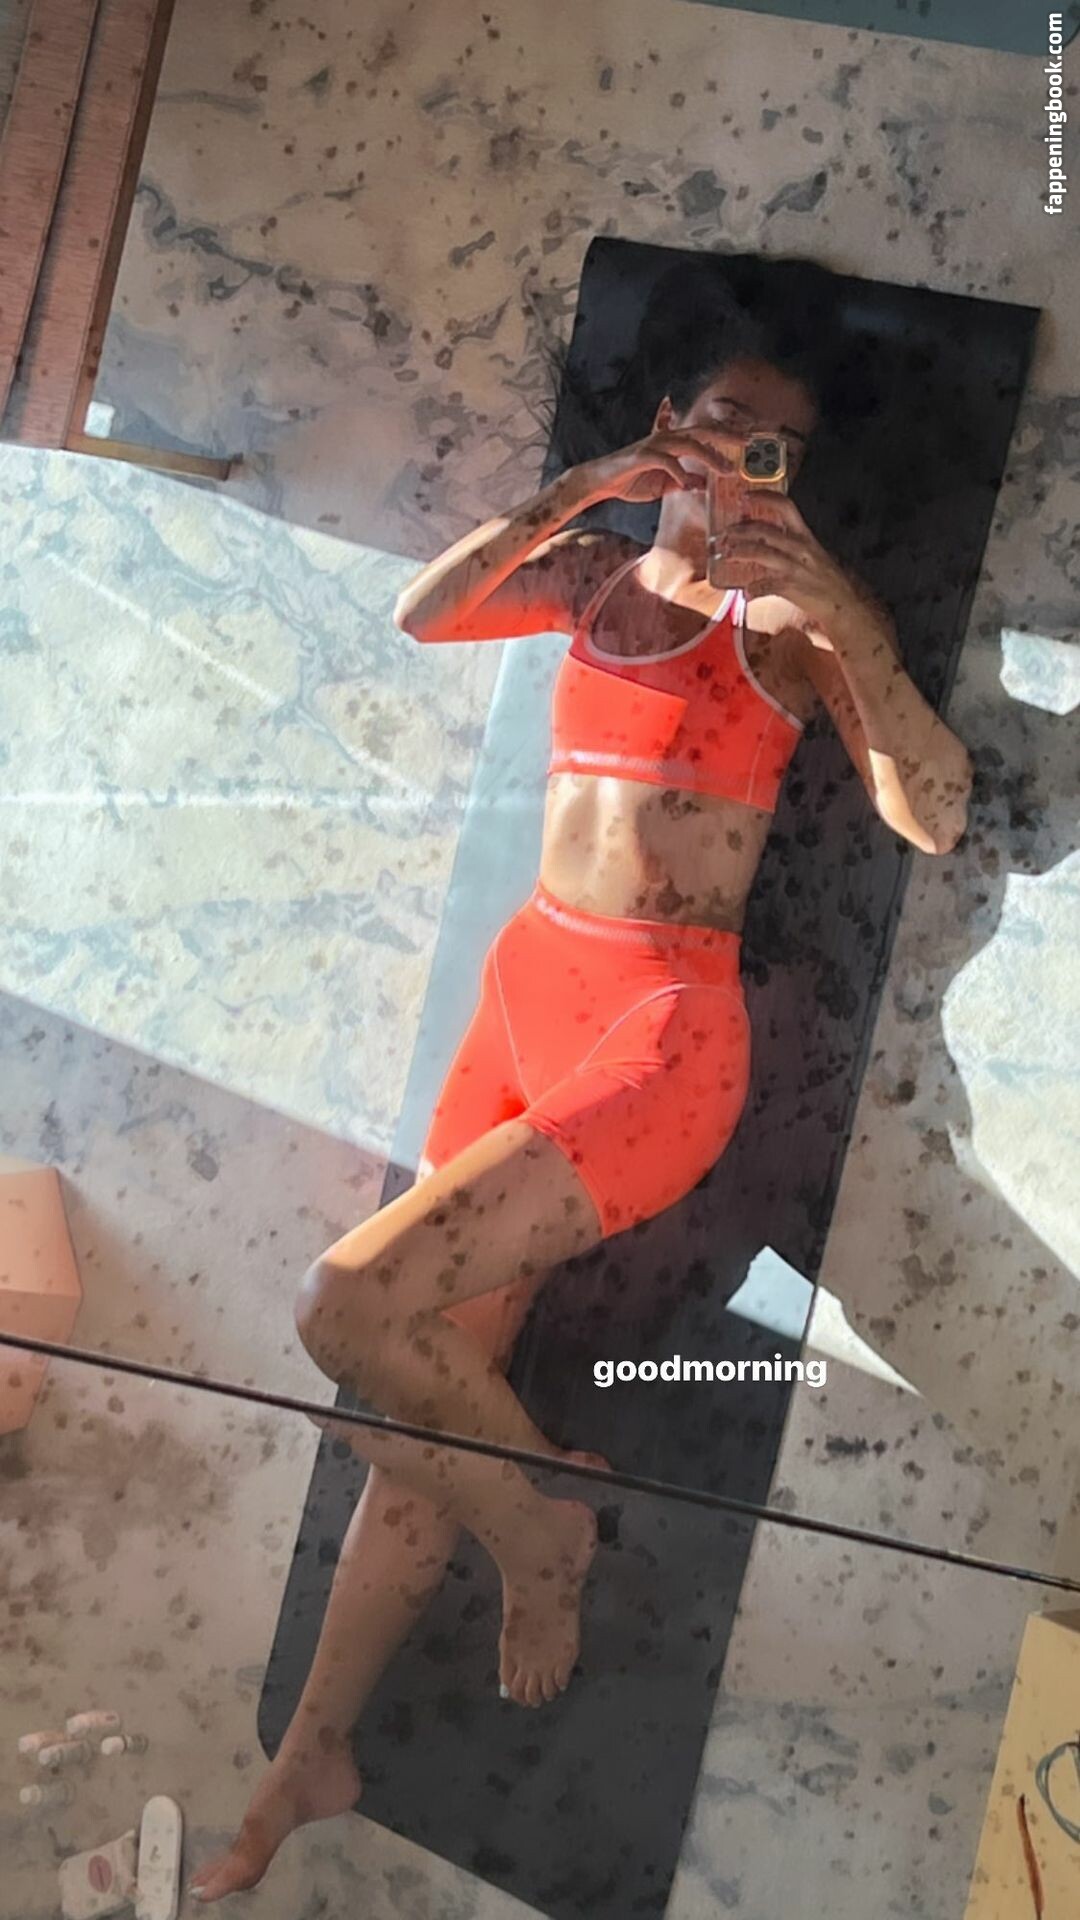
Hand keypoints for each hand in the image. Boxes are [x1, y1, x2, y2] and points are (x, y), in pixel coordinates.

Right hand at [585, 427, 743, 506]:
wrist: (601, 482)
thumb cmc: (631, 480)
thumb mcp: (664, 485)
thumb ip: (684, 483)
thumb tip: (704, 486)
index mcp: (673, 442)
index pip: (704, 434)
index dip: (725, 434)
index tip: (746, 440)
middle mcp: (667, 438)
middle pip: (702, 431)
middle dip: (726, 436)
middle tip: (747, 443)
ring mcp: (655, 444)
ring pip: (689, 444)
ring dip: (710, 457)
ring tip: (726, 471)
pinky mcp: (643, 456)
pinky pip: (667, 462)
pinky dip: (680, 473)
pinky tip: (688, 485)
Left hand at [717, 493, 880, 651]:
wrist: (843, 603)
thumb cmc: (826, 579)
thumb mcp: (813, 553)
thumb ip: (792, 544)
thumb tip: (764, 539)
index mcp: (805, 536)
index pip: (785, 507)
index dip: (763, 498)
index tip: (745, 496)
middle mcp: (800, 547)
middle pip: (764, 530)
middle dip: (740, 530)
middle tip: (724, 534)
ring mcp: (795, 567)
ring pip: (761, 553)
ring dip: (739, 552)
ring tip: (727, 555)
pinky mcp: (791, 587)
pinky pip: (766, 586)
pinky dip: (753, 590)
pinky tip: (746, 593)